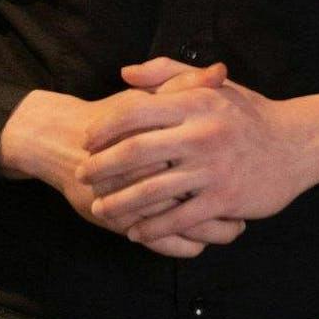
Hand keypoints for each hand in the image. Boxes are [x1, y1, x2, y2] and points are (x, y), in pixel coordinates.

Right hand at [0, 60, 236, 257]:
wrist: (63, 142)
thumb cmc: (114, 116)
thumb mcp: (149, 97)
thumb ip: (184, 83)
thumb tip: (220, 71)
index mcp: (157, 137)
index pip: (204, 158)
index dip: (233, 165)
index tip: (255, 167)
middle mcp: (145, 171)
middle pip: (198, 194)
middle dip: (228, 203)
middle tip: (252, 204)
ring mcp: (132, 201)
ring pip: (183, 226)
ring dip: (212, 231)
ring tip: (235, 227)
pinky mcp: (121, 223)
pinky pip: (162, 244)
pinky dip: (186, 246)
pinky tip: (202, 242)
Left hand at [77, 79, 318, 248]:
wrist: (299, 144)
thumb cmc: (249, 114)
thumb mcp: (213, 86)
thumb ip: (167, 74)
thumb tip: (125, 74)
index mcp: (195, 103)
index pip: (136, 111)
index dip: (105, 127)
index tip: (87, 140)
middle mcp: (202, 134)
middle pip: (136, 151)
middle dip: (102, 167)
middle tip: (82, 175)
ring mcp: (214, 169)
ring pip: (153, 190)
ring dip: (120, 203)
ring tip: (100, 210)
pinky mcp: (226, 199)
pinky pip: (180, 218)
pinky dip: (154, 228)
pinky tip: (136, 232)